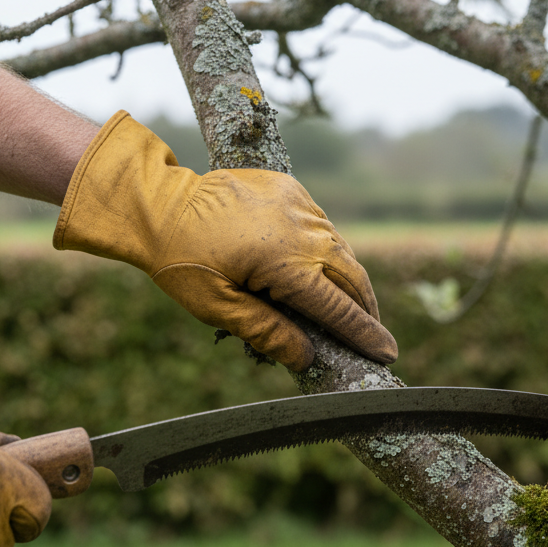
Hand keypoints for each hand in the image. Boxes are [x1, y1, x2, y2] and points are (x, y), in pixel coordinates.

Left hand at [53, 112, 397, 371]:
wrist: (159, 203)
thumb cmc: (182, 260)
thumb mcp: (218, 307)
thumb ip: (266, 332)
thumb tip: (306, 357)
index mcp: (286, 264)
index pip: (338, 308)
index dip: (364, 334)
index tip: (388, 353)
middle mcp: (303, 231)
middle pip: (352, 276)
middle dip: (366, 308)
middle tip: (373, 334)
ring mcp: (300, 205)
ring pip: (340, 249)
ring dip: (349, 278)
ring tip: (351, 305)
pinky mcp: (291, 189)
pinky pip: (321, 225)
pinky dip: (327, 249)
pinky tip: (320, 266)